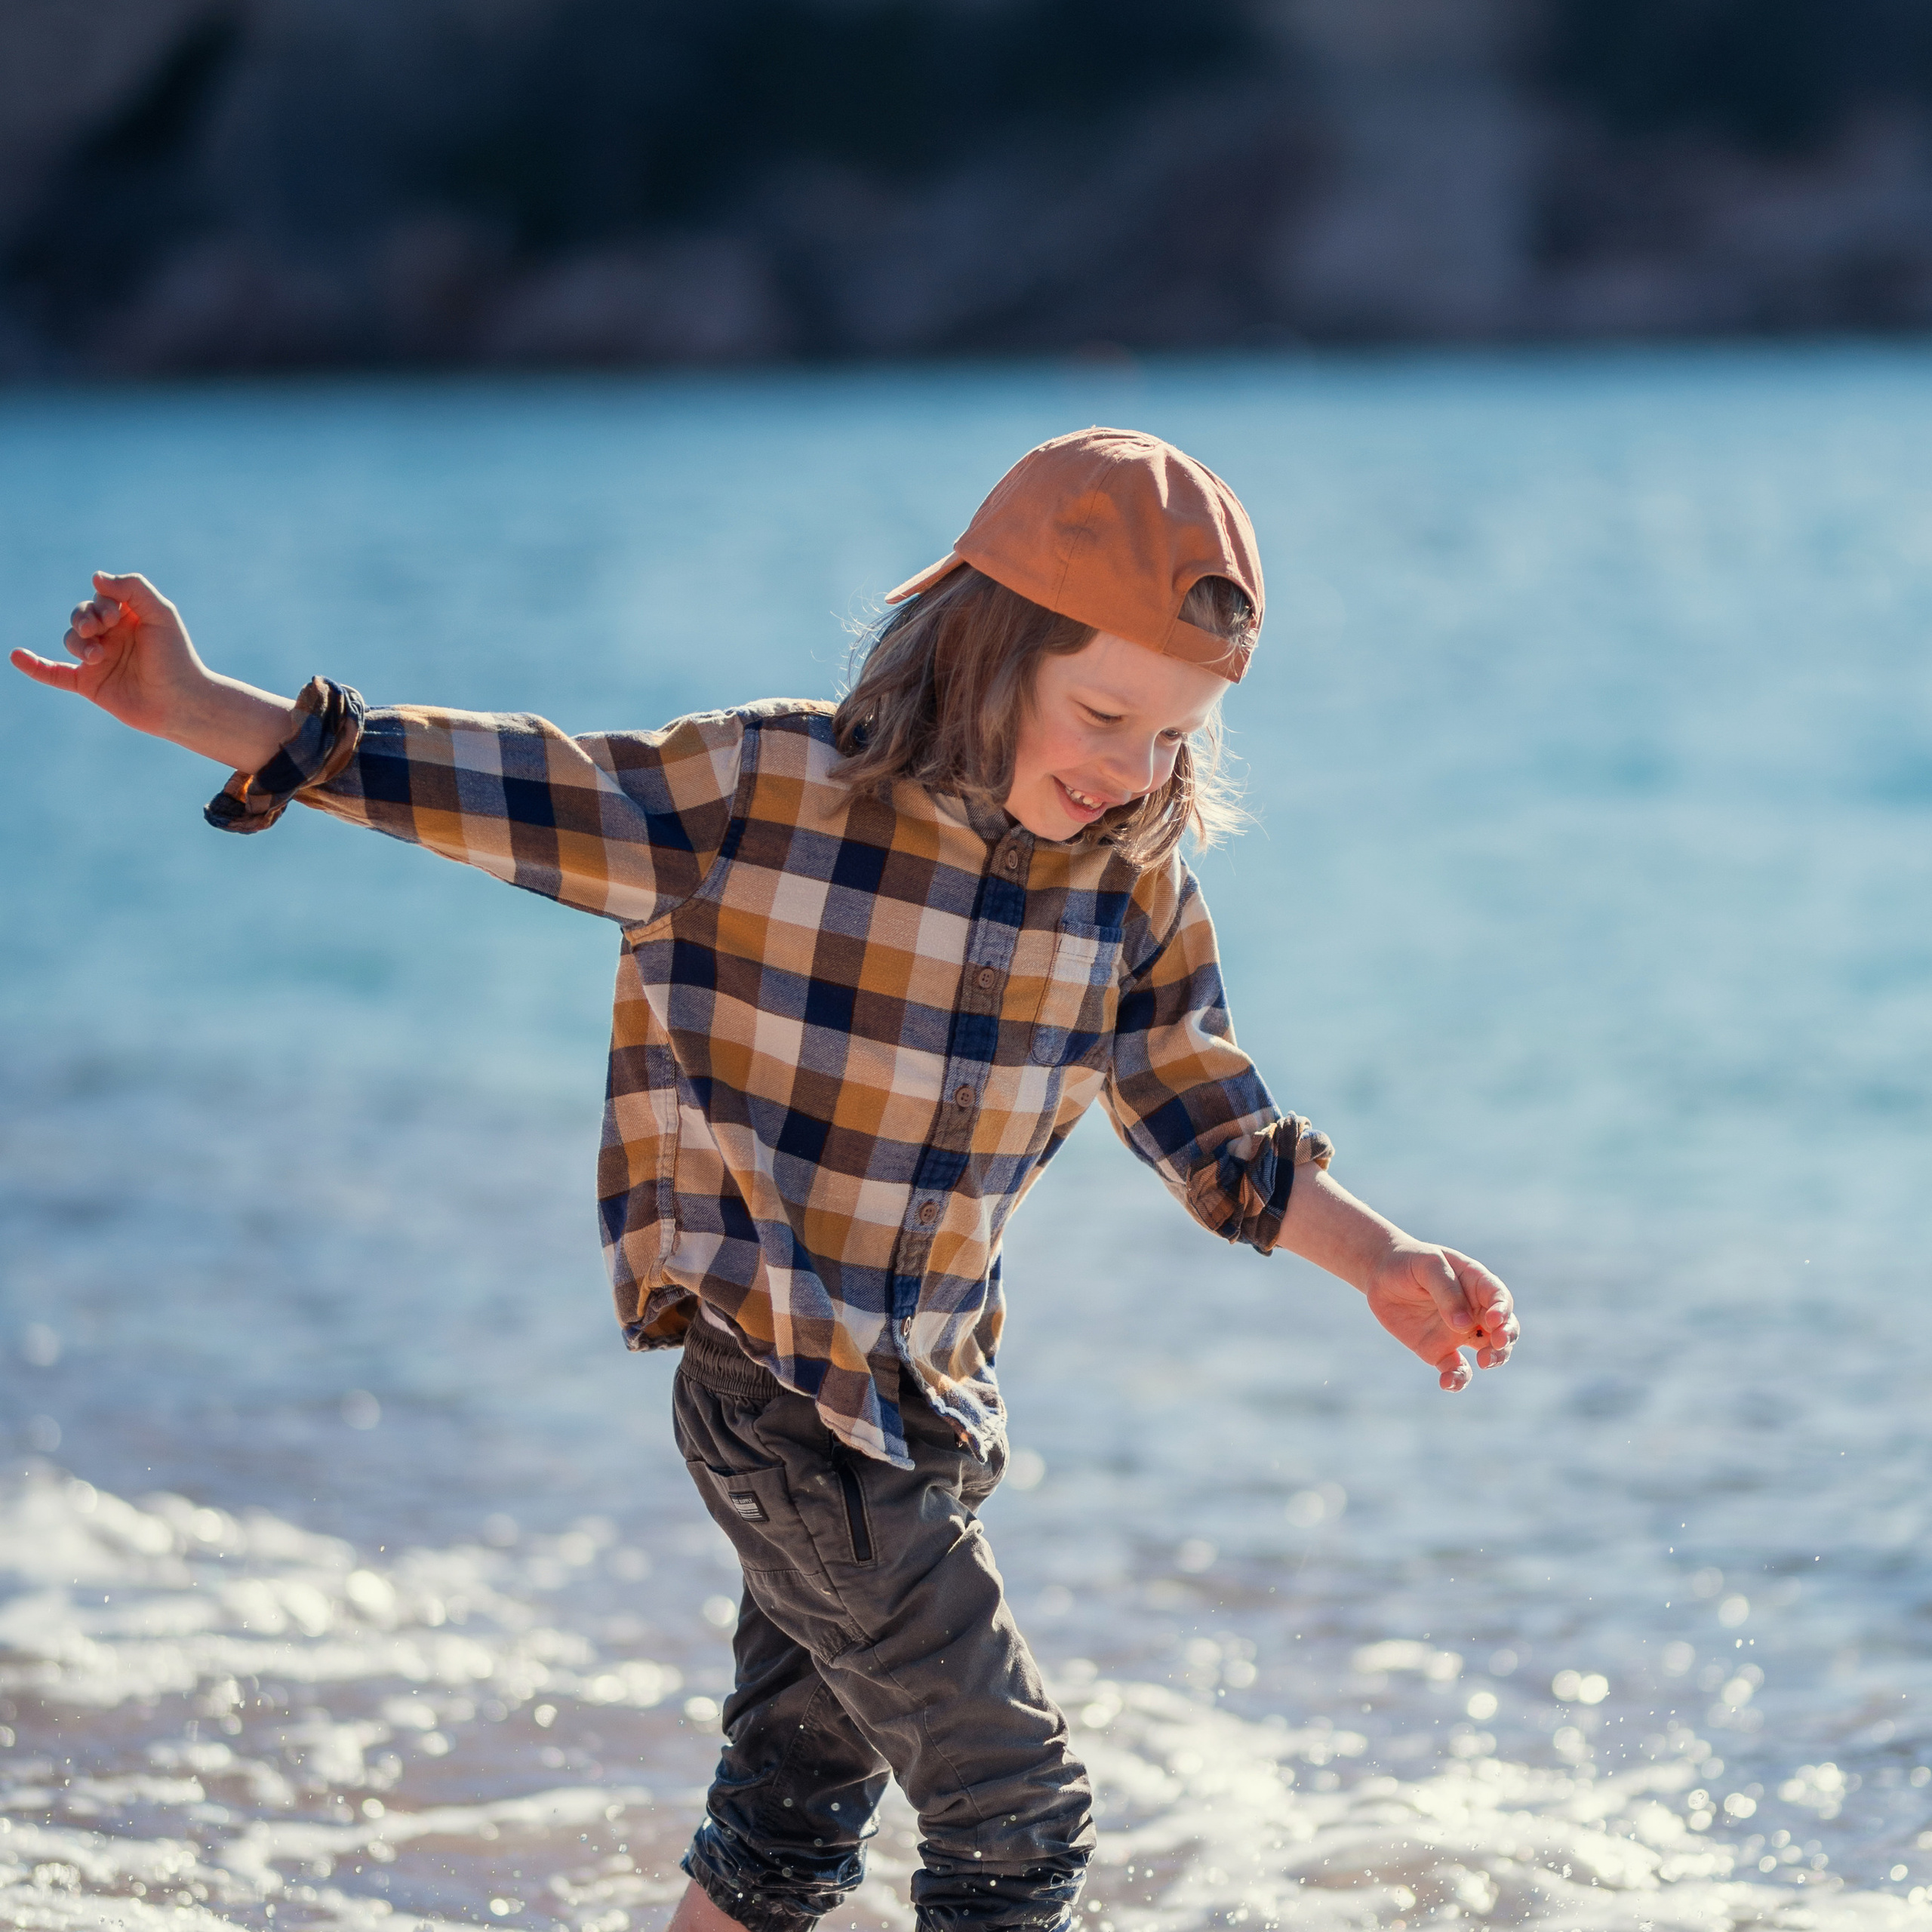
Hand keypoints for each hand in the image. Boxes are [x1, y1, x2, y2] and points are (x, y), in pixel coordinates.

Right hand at [11, 571, 206, 735]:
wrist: (181, 703)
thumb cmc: (176, 657)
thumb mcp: (161, 614)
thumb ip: (133, 588)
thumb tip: (96, 578)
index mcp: (129, 619)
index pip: (101, 600)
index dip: (102, 604)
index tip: (116, 617)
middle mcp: (113, 637)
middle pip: (81, 616)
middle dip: (84, 619)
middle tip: (98, 630)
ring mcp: (99, 661)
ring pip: (71, 640)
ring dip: (79, 643)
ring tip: (98, 656)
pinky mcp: (90, 684)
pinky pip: (55, 673)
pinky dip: (36, 666)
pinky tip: (17, 656)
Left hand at [1363, 1242, 1516, 1391]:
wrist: (1381, 1275)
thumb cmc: (1409, 1262)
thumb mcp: (1427, 1264)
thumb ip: (1446, 1290)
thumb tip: (1464, 1325)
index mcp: (1476, 1284)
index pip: (1499, 1298)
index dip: (1502, 1311)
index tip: (1493, 1320)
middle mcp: (1474, 1310)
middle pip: (1504, 1328)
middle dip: (1507, 1338)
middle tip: (1498, 1344)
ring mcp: (1459, 1332)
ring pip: (1488, 1351)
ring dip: (1494, 1359)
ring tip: (1483, 1362)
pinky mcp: (1440, 1351)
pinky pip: (1455, 1369)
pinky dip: (1457, 1379)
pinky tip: (1447, 1383)